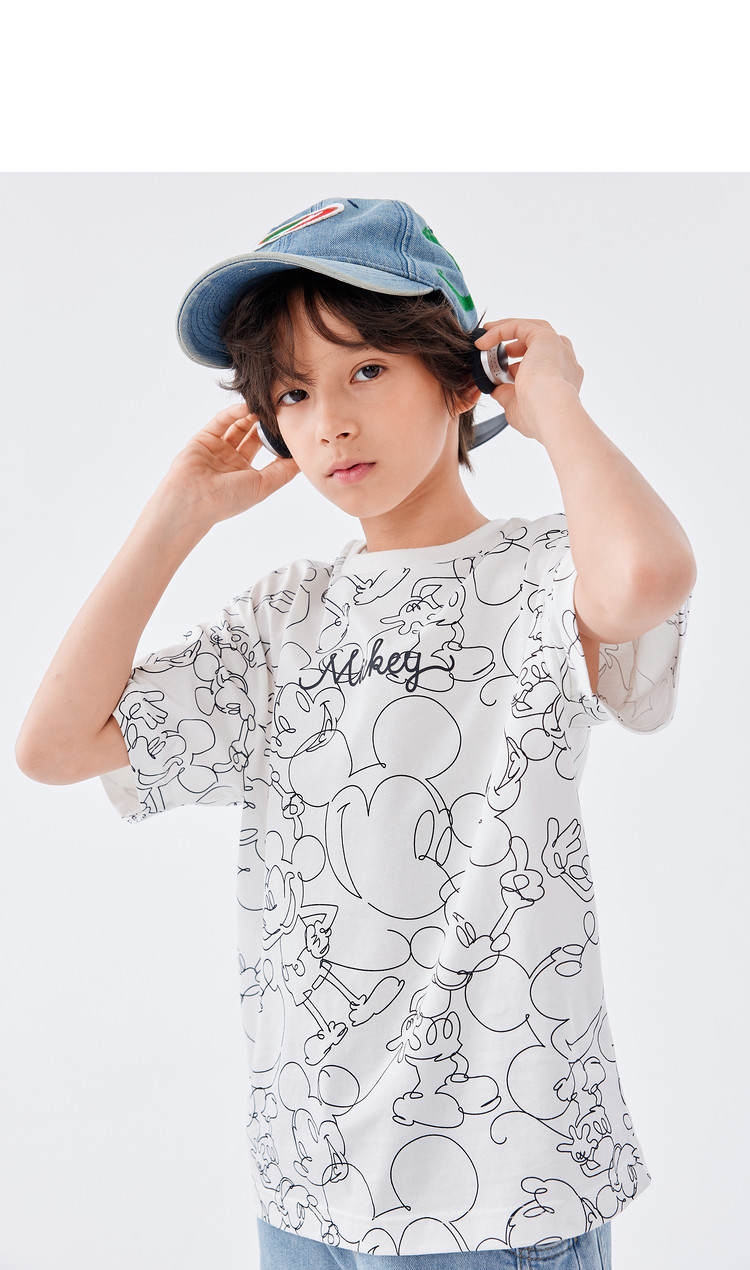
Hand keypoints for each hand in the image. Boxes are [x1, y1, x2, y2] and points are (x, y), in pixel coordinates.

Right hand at [158, 401, 299, 525]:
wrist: (193, 500)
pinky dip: (234, 412)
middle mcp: (232, 460)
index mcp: (247, 474)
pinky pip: (221, 421)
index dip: (278, 439)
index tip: (292, 426)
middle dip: (266, 424)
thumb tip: (303, 459)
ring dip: (252, 415)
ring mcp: (217, 448)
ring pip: (238, 425)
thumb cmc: (227, 499)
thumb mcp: (263, 486)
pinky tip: (248, 407)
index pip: (266, 451)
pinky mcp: (204, 438)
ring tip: (266, 406)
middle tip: (280, 411)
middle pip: (253, 435)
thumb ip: (284, 471)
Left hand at [474, 319, 583, 441]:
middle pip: (540, 342)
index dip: (521, 364)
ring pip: (531, 328)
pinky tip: (483, 342)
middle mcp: (565, 360)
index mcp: (564, 378)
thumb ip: (508, 395)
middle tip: (496, 349)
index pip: (543, 363)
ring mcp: (558, 347)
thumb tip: (496, 389)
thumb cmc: (538, 416)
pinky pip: (520, 327)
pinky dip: (500, 331)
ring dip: (507, 330)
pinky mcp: (546, 337)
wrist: (549, 412)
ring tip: (486, 336)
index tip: (503, 371)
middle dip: (516, 343)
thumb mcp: (517, 406)